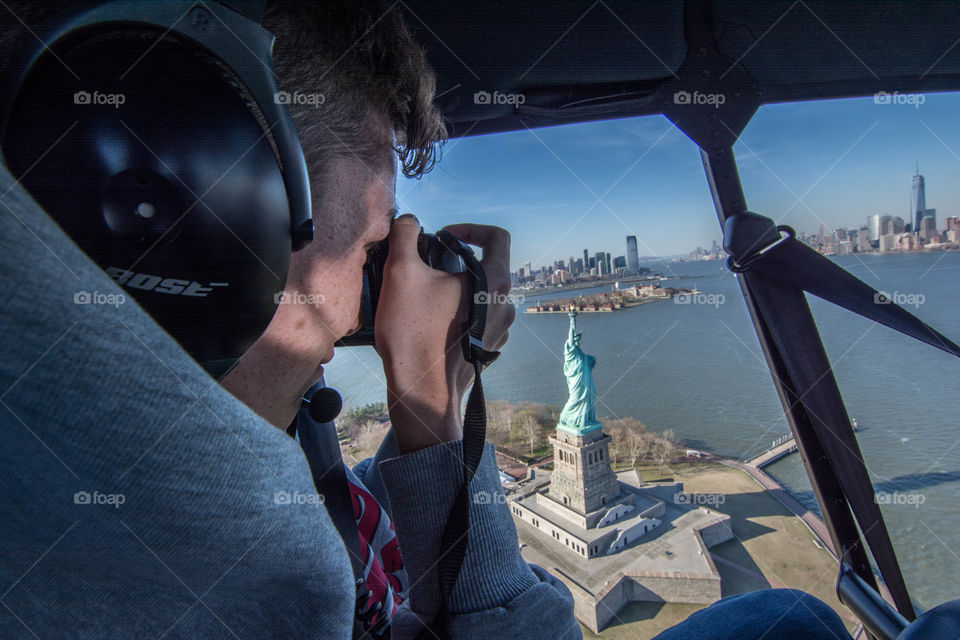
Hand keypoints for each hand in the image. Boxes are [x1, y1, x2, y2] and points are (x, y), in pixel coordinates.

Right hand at [374, 215, 513, 452]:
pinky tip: (430, 324)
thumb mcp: (400, 272)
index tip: (444, 236)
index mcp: (494, 283)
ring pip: (479, 296)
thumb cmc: (413, 333)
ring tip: (423, 299)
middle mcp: (505, 306)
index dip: (470, 227)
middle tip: (424, 269)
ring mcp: (500, 331)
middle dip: (454, 262)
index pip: (497, 236)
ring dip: (454, 290)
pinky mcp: (487, 350)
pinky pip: (475, 320)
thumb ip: (405, 234)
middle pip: (485, 267)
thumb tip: (409, 220)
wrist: (422, 394)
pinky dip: (456, 314)